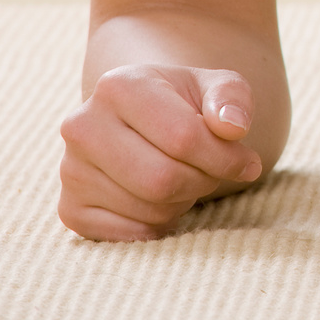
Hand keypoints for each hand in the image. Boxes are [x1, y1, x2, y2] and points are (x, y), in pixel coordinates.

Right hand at [58, 64, 265, 240]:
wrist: (142, 121)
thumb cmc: (186, 103)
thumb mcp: (216, 87)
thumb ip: (232, 99)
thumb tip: (233, 127)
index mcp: (120, 85)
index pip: (183, 137)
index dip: (226, 157)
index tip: (248, 162)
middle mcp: (83, 125)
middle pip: (163, 179)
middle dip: (204, 181)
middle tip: (216, 171)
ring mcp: (70, 170)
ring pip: (149, 209)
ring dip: (185, 200)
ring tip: (186, 176)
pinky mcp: (70, 209)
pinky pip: (131, 234)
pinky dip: (161, 222)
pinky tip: (162, 197)